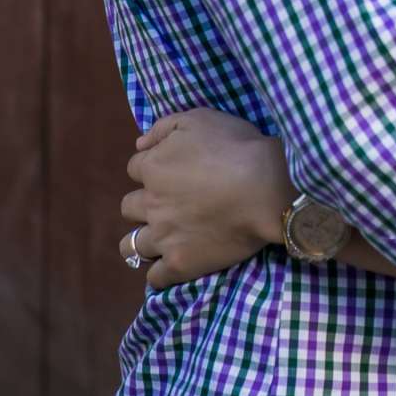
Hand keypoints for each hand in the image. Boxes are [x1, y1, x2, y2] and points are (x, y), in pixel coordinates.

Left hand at [120, 107, 291, 291]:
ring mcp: (163, 237)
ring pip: (131, 246)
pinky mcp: (180, 264)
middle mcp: (150, 204)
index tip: (173, 171)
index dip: (153, 168)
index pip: (135, 168)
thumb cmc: (237, 148)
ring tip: (161, 239)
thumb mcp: (200, 119)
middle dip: (144, 204)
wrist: (266, 189)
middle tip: (170, 203)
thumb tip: (139, 143)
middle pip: (129, 207)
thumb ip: (163, 128)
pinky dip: (161, 272)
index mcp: (153, 167)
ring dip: (142, 241)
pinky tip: (173, 264)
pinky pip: (155, 277)